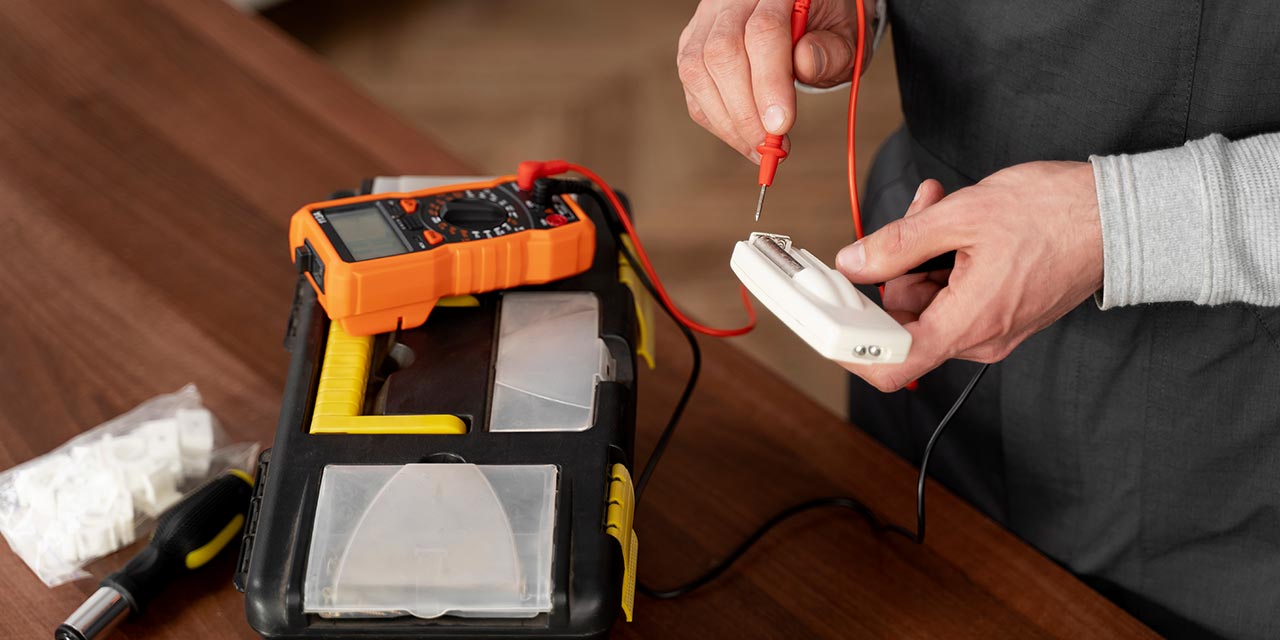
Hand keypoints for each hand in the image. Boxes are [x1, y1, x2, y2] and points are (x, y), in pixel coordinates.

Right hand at [677, 0, 871, 160]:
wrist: (805, 13)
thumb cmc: (824, 26)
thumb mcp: (844, 35)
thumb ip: (831, 51)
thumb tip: (805, 64)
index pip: (763, 31)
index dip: (769, 82)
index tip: (781, 126)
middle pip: (722, 52)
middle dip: (745, 110)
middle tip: (770, 146)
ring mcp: (706, 21)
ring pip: (698, 71)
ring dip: (728, 121)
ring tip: (758, 148)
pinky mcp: (692, 45)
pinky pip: (693, 88)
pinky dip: (716, 120)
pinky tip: (742, 136)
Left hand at [835, 161, 1103, 390]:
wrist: (1123, 215)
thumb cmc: (1055, 214)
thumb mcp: (961, 216)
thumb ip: (896, 244)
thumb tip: (853, 263)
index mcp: (967, 323)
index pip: (891, 367)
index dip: (851, 348)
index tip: (829, 320)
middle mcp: (980, 338)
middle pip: (905, 320)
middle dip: (895, 268)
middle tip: (909, 223)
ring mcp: (995, 327)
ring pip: (928, 299)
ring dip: (921, 253)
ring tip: (938, 209)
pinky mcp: (1005, 312)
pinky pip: (956, 293)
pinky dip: (946, 259)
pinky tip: (955, 222)